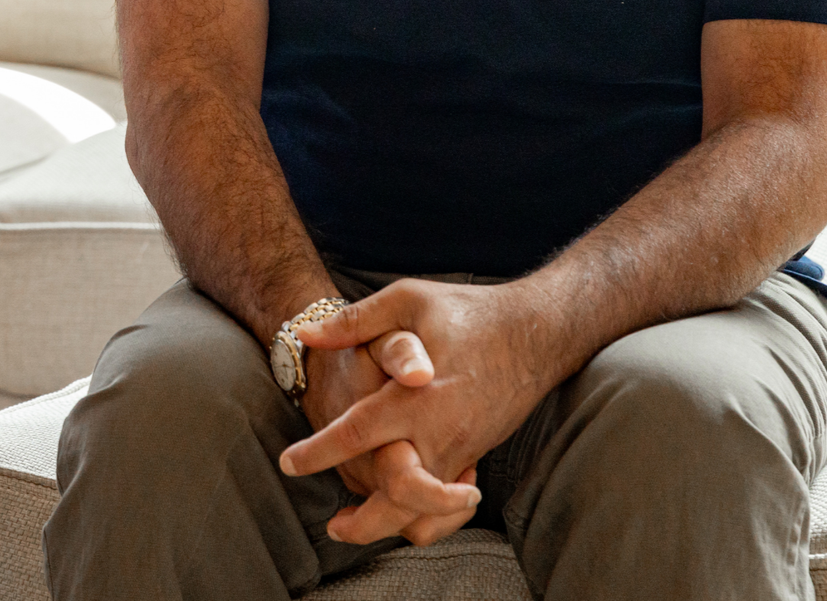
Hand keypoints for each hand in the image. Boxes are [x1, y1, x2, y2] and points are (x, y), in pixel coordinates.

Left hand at [283, 281, 567, 543]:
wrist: (537, 331)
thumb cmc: (468, 311)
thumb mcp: (408, 299)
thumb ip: (355, 321)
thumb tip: (305, 334)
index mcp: (416, 395)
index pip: (358, 433)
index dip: (319, 452)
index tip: (289, 464)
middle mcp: (440, 432)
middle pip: (398, 496)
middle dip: (362, 523)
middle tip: (331, 525)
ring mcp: (463, 449)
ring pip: (426, 511)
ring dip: (391, 526)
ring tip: (354, 524)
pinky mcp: (476, 454)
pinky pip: (449, 505)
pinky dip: (423, 517)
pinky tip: (397, 508)